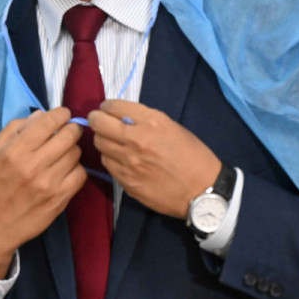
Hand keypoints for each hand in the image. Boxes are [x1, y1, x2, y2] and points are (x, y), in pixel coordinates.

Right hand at [0, 107, 86, 278]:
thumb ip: (14, 129)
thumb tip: (41, 114)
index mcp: (15, 151)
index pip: (48, 122)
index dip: (60, 113)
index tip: (62, 114)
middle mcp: (34, 165)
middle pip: (68, 135)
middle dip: (72, 128)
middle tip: (68, 131)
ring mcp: (50, 183)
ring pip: (76, 153)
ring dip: (72, 149)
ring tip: (63, 153)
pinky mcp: (60, 199)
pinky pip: (81, 174)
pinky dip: (76, 168)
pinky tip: (65, 170)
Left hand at [89, 99, 221, 217]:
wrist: (203, 191)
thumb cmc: (193, 157)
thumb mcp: (173, 128)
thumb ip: (146, 122)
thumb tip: (123, 119)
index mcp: (152, 122)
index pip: (114, 106)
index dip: (107, 107)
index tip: (107, 110)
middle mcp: (136, 139)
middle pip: (99, 124)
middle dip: (96, 120)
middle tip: (99, 122)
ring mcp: (129, 161)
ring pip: (99, 144)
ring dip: (103, 140)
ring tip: (111, 142)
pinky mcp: (126, 180)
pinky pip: (107, 164)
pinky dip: (110, 158)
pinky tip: (118, 159)